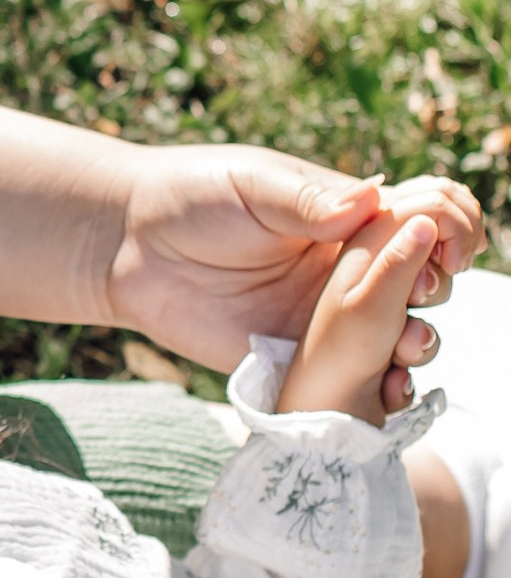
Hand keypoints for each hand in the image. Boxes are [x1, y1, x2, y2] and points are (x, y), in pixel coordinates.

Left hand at [106, 153, 483, 411]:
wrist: (126, 246)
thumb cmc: (190, 198)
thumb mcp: (252, 188)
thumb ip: (308, 201)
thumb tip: (370, 201)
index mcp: (353, 215)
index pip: (431, 215)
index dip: (451, 226)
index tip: (443, 242)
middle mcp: (352, 267)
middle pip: (429, 280)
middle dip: (439, 287)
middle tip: (419, 288)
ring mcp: (330, 317)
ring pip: (401, 335)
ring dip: (420, 341)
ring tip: (407, 343)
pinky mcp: (301, 361)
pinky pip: (354, 381)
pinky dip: (382, 388)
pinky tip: (387, 389)